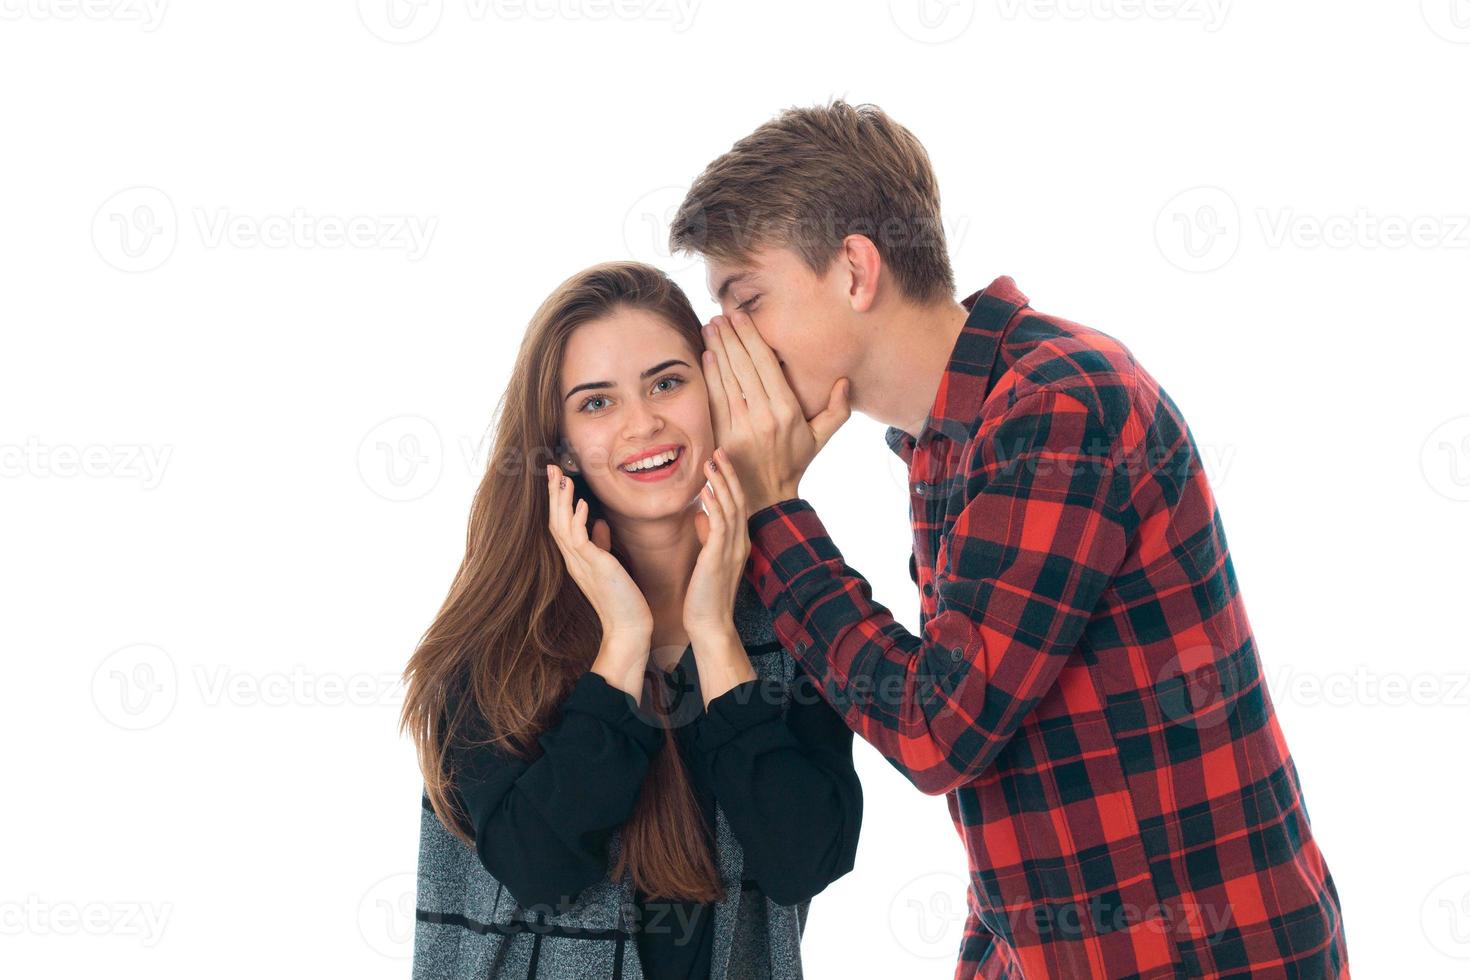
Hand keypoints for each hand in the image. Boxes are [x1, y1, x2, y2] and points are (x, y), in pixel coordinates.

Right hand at [545, 464, 652, 638]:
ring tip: (561, 478)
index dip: (557, 500)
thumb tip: (598, 524)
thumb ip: (601, 543)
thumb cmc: (621, 597)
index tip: (557, 477)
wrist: (629, 626)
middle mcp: (573, 559)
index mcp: (576, 558)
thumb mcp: (609, 565)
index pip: (560, 523)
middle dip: (553, 493)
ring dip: (561, 501)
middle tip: (551, 467)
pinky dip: (578, 520)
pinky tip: (581, 504)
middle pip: (555, 520)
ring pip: (562, 526)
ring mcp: (580, 564)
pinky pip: (579, 540)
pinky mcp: (594, 567)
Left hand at [682, 448, 749, 640]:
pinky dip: (715, 506)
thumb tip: (701, 516)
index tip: (720, 459)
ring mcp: (732, 550)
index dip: (730, 480)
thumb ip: (707, 536)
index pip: (736, 503)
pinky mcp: (720, 559)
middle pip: (738, 499)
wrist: (710, 624)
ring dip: (722, 482)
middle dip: (729, 473)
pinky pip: (720, 526)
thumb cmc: (705, 595)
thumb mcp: (706, 560)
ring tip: (712, 460)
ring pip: (731, 508)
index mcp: (737, 542)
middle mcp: (739, 542)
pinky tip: (707, 490)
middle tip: (719, 449)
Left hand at [701, 310, 849, 513]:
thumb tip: (845, 381)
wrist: (767, 494)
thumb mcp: (821, 438)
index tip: (740, 318)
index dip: (751, 338)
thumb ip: (837, 410)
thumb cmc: (795, 462)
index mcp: (787, 410)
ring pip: (727, 378)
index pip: (765, 365)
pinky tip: (706, 355)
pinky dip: (710, 375)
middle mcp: (763, 415)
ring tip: (710, 327)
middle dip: (731, 337)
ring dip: (717, 349)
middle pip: (743, 366)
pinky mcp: (723, 434)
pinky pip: (716, 398)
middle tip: (721, 315)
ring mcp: (741, 425)